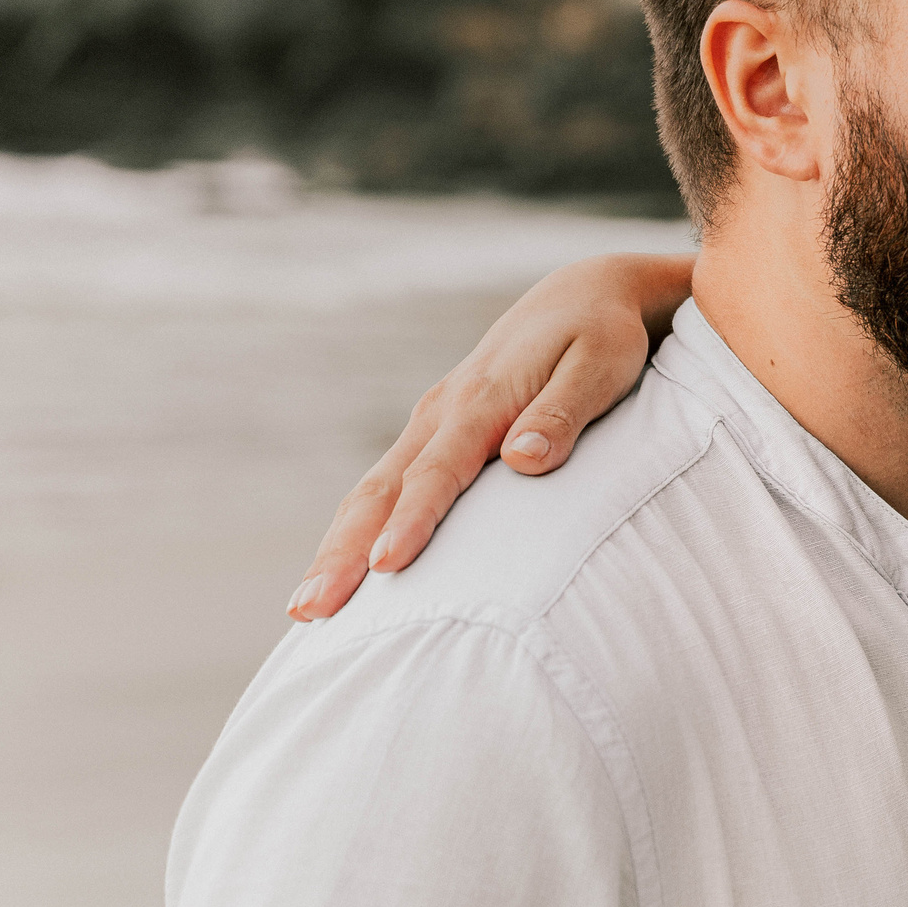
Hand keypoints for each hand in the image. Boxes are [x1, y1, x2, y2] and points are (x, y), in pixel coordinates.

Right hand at [287, 253, 694, 619]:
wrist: (583, 295)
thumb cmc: (602, 336)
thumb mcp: (600, 365)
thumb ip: (563, 413)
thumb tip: (523, 459)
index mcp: (483, 398)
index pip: (439, 470)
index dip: (413, 519)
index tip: (386, 565)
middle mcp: (443, 412)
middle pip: (382, 489)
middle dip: (343, 552)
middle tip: (311, 610)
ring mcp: (433, 423)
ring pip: (373, 490)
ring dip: (336, 548)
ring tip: (305, 609)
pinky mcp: (436, 434)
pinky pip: (386, 486)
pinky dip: (356, 529)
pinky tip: (341, 573)